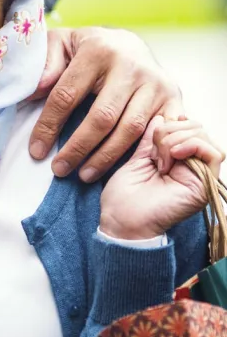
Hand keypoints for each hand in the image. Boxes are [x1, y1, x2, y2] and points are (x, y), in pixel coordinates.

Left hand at [29, 27, 182, 181]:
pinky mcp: (174, 97)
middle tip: (59, 170)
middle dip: (78, 148)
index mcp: (97, 50)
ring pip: (130, 130)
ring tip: (83, 174)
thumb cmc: (86, 48)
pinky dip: (140, 155)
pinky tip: (122, 170)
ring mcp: (155, 82)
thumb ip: (46, 65)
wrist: (128, 42)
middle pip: (101, 117)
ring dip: (105, 158)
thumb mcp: (61, 44)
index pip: (67, 95)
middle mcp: (130, 65)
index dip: (49, 126)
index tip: (36, 151)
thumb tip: (32, 94)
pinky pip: (158, 134)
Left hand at [99, 116, 223, 239]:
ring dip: (177, 138)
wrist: (122, 220)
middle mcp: (192, 166)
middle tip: (154, 149)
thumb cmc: (124, 194)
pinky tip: (171, 156)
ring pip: (205, 137)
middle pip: (198, 127)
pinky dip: (191, 145)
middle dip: (172, 128)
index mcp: (176, 159)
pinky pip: (214, 154)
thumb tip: (162, 116)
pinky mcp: (204, 186)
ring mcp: (200, 176)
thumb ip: (152, 137)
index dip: (171, 120)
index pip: (187, 125)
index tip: (153, 130)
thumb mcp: (137, 156)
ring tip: (160, 157)